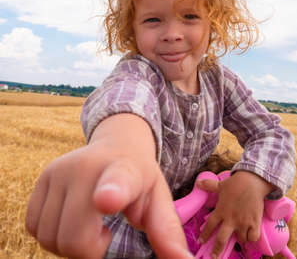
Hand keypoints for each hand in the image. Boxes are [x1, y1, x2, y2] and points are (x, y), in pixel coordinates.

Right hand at [26, 114, 192, 258]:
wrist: (117, 143)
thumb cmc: (139, 177)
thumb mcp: (158, 199)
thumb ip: (166, 231)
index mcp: (125, 171)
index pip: (117, 183)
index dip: (111, 194)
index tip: (108, 201)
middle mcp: (85, 166)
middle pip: (73, 238)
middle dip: (89, 251)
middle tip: (105, 233)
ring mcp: (59, 170)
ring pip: (49, 238)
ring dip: (68, 245)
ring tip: (88, 224)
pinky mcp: (42, 177)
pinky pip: (34, 227)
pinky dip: (52, 234)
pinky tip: (71, 219)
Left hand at [197, 171, 273, 257]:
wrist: (252, 182)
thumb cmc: (235, 183)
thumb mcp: (220, 185)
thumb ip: (209, 186)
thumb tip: (198, 182)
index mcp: (221, 210)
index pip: (210, 226)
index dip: (205, 235)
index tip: (201, 241)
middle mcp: (231, 219)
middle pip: (221, 239)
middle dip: (217, 250)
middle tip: (214, 257)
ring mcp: (243, 222)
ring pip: (240, 239)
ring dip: (239, 239)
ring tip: (238, 236)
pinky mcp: (254, 223)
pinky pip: (252, 238)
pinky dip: (251, 238)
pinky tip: (250, 235)